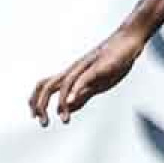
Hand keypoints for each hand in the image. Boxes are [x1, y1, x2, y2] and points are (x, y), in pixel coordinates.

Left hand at [28, 26, 147, 125]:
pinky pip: (82, 78)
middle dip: (39, 104)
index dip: (36, 101)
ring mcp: (84, 67)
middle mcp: (73, 71)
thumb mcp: (96, 84)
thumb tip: (67, 107)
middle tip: (43, 122)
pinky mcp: (97, 66)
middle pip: (47, 85)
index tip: (36, 117)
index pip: (46, 86)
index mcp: (71, 75)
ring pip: (63, 83)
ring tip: (64, 119)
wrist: (128, 40)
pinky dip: (74, 91)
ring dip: (60, 103)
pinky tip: (70, 103)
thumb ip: (82, 96)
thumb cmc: (113, 61)